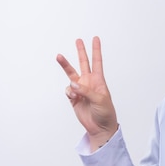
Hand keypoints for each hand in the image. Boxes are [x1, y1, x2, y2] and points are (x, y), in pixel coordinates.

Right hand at [57, 36, 117, 150]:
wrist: (100, 127)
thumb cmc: (105, 112)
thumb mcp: (100, 100)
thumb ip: (86, 91)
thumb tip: (73, 84)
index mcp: (99, 80)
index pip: (97, 62)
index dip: (96, 50)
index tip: (95, 38)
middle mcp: (89, 82)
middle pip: (83, 63)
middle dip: (81, 52)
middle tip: (78, 40)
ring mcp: (81, 89)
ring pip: (71, 74)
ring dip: (65, 65)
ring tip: (59, 56)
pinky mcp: (74, 97)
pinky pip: (68, 89)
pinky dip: (69, 91)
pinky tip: (73, 96)